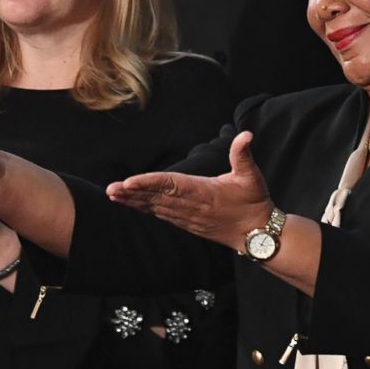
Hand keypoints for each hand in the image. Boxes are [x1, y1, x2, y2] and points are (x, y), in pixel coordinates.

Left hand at [107, 131, 272, 250]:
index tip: (129, 182)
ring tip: (115, 196)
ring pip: (157, 208)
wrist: (257, 234)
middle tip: (112, 189)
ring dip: (135, 202)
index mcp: (204, 192)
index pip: (171, 185)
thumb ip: (243, 154)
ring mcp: (189, 217)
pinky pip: (163, 215)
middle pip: (157, 197)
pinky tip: (133, 205)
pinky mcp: (189, 224)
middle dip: (133, 193)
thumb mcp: (252, 176)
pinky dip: (146, 209)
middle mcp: (192, 206)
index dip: (148, 183)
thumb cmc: (254, 202)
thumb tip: (245, 134)